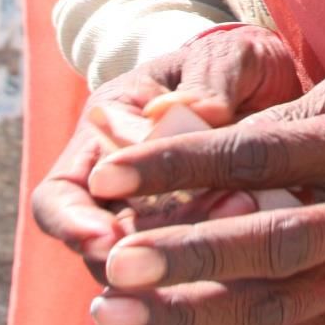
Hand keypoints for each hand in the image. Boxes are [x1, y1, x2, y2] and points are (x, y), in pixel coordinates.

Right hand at [32, 26, 300, 268]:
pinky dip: (218, 263)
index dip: (73, 224)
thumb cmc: (233, 61)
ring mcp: (157, 218)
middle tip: (195, 242)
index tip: (108, 238)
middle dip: (141, 253)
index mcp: (105, 133)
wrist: (266, 82)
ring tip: (242, 225)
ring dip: (185, 259)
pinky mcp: (196, 239)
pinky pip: (195, 268)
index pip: (59, 197)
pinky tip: (256, 246)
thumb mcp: (226, 56)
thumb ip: (211, 79)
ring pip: (148, 266)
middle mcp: (120, 186)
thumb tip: (192, 110)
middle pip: (101, 249)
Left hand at [82, 74, 324, 324]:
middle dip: (189, 256)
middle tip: (115, 260)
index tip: (114, 171)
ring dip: (187, 317)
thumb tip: (191, 137)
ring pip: (271, 309)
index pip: (261, 154)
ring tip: (113, 315)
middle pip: (271, 245)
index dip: (185, 163)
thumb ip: (281, 118)